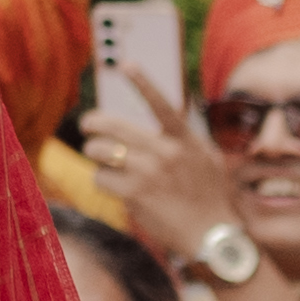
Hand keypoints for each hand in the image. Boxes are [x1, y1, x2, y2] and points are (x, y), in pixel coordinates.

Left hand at [96, 51, 246, 278]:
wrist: (212, 235)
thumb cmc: (209, 195)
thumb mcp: (206, 158)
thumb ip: (184, 138)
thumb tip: (163, 119)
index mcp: (184, 139)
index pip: (161, 104)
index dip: (142, 83)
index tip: (126, 64)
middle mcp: (165, 152)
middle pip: (112, 125)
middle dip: (92, 124)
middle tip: (87, 128)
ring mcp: (148, 173)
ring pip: (99, 150)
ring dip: (96, 155)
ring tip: (106, 162)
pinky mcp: (133, 194)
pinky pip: (100, 177)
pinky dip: (103, 181)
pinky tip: (118, 188)